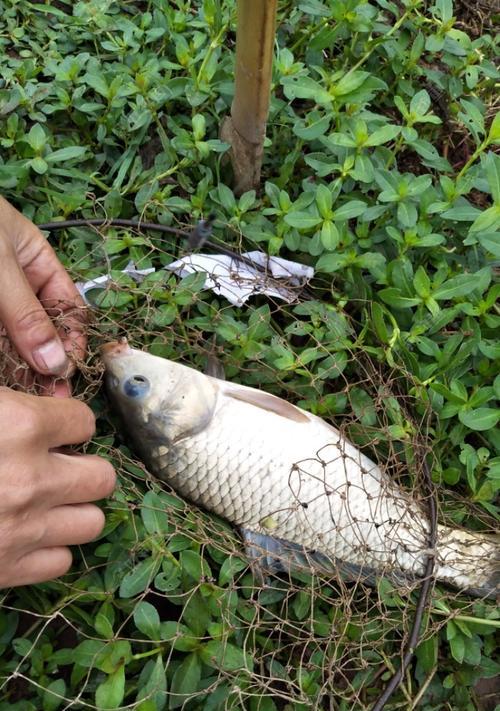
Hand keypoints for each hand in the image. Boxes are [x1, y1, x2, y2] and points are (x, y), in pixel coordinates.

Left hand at [0, 197, 85, 395]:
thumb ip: (26, 314)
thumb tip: (55, 360)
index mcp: (37, 262)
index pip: (68, 307)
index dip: (73, 339)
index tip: (68, 370)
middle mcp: (16, 283)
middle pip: (43, 328)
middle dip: (49, 360)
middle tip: (49, 393)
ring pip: (15, 340)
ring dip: (25, 366)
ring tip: (30, 392)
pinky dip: (3, 361)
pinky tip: (9, 379)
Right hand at [0, 388, 115, 587]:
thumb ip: (18, 401)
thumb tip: (57, 398)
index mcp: (19, 426)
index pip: (84, 421)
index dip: (68, 424)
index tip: (52, 430)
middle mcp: (32, 479)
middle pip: (102, 477)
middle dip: (84, 470)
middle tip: (57, 467)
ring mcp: (22, 529)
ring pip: (94, 523)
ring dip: (74, 510)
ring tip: (48, 502)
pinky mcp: (6, 570)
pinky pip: (62, 561)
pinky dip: (50, 548)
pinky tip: (27, 534)